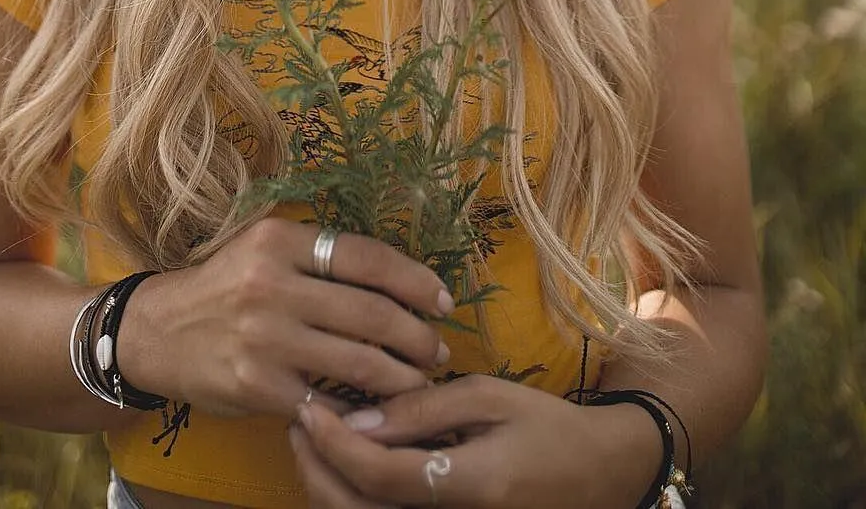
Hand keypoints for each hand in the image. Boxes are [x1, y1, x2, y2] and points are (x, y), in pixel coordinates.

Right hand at [116, 218, 454, 418]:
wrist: (157, 332)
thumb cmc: (225, 287)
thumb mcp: (263, 249)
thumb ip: (317, 255)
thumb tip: (395, 276)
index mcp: (279, 240)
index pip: (365, 256)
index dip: (414, 279)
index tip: (442, 300)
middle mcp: (271, 284)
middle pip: (371, 312)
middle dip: (417, 336)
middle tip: (438, 350)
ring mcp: (264, 337)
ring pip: (359, 361)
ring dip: (403, 377)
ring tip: (420, 382)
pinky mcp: (257, 386)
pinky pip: (327, 401)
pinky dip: (359, 409)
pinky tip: (376, 411)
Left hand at [288, 375, 665, 508]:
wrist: (597, 477)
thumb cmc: (548, 428)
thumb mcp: (491, 398)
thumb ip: (424, 409)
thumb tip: (359, 417)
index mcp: (470, 486)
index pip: (378, 474)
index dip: (333, 442)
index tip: (307, 405)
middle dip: (316, 469)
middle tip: (299, 420)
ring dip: (328, 485)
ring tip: (315, 437)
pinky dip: (354, 498)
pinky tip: (347, 462)